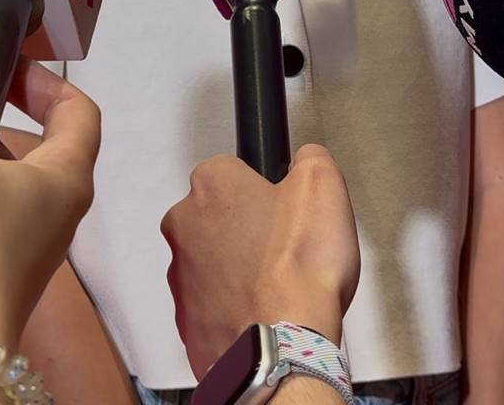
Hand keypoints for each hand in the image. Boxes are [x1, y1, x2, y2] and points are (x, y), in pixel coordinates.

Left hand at [160, 145, 359, 379]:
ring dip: (238, 272)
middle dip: (246, 231)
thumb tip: (304, 159)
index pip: (233, 171)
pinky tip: (263, 316)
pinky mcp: (187, 324)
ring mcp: (180, 278)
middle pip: (217, 218)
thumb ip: (310, 158)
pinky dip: (234, 312)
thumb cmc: (299, 268)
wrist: (285, 347)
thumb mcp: (323, 185)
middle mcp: (183, 226)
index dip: (265, 191)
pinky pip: (212, 308)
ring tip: (277, 289)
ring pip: (213, 264)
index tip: (285, 211)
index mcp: (211, 185)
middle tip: (283, 252)